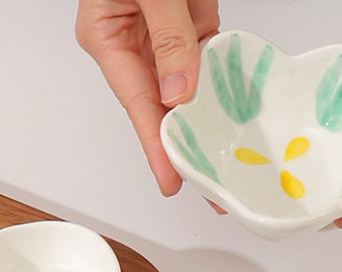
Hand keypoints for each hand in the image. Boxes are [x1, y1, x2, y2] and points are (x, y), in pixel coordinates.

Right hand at [76, 0, 219, 195]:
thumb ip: (168, 32)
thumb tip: (179, 87)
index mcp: (107, 36)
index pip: (136, 102)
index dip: (155, 144)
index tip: (169, 178)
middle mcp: (132, 41)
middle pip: (161, 104)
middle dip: (182, 142)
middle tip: (204, 181)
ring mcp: (161, 34)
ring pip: (187, 86)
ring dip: (206, 116)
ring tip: (223, 154)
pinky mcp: (188, 20)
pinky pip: (206, 57)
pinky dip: (221, 80)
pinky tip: (234, 106)